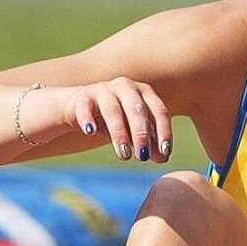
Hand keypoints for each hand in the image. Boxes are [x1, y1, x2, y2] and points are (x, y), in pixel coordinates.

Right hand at [46, 79, 172, 162]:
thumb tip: (163, 158)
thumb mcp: (133, 130)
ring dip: (119, 133)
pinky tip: (91, 132)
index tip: (165, 152)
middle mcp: (126, 87)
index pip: (159, 110)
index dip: (164, 131)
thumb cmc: (116, 118)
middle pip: (137, 109)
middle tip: (142, 157)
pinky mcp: (82, 98)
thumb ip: (149, 142)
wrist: (81, 106)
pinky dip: (87, 118)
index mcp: (144, 93)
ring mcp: (103, 90)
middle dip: (141, 133)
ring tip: (124, 154)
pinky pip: (85, 107)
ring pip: (113, 110)